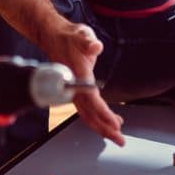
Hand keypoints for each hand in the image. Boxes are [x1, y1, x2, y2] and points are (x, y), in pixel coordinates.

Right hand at [43, 22, 124, 145]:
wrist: (54, 38)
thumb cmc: (69, 37)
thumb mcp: (81, 34)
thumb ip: (87, 41)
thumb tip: (95, 45)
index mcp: (78, 75)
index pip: (91, 99)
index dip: (103, 113)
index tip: (115, 124)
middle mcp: (74, 87)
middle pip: (90, 113)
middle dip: (105, 128)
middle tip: (120, 140)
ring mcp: (73, 91)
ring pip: (87, 115)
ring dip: (101, 127)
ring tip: (117, 136)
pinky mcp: (75, 92)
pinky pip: (86, 111)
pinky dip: (97, 120)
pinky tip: (109, 122)